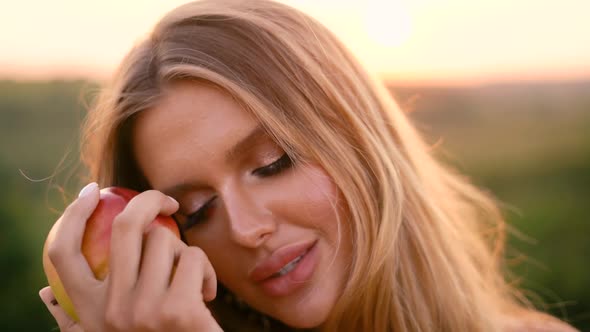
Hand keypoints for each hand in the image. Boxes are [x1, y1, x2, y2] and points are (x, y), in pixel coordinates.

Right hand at [40, 185, 222, 331]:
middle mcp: (110, 311)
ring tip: (189, 281)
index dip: (73, 215)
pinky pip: (195, 258)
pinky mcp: (180, 310)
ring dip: (184, 253)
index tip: (92, 192)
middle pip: (123, 227)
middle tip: (168, 203)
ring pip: (166, 240)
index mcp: (87, 312)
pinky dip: (206, 271)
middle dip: (149, 200)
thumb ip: (74, 319)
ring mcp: (144, 310)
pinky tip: (207, 296)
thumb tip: (44, 294)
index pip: (62, 253)